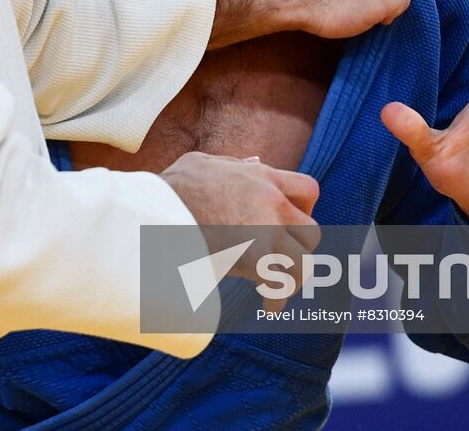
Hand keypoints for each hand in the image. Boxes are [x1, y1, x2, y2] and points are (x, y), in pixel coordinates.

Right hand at [160, 152, 321, 290]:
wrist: (157, 211)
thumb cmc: (173, 188)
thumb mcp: (205, 162)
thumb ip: (234, 164)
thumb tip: (253, 164)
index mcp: (262, 178)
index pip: (308, 190)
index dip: (304, 207)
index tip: (290, 221)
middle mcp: (272, 204)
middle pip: (311, 232)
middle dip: (299, 248)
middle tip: (284, 258)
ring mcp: (266, 233)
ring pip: (304, 263)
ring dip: (293, 276)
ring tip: (280, 285)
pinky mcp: (254, 260)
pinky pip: (282, 286)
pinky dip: (277, 299)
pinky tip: (269, 305)